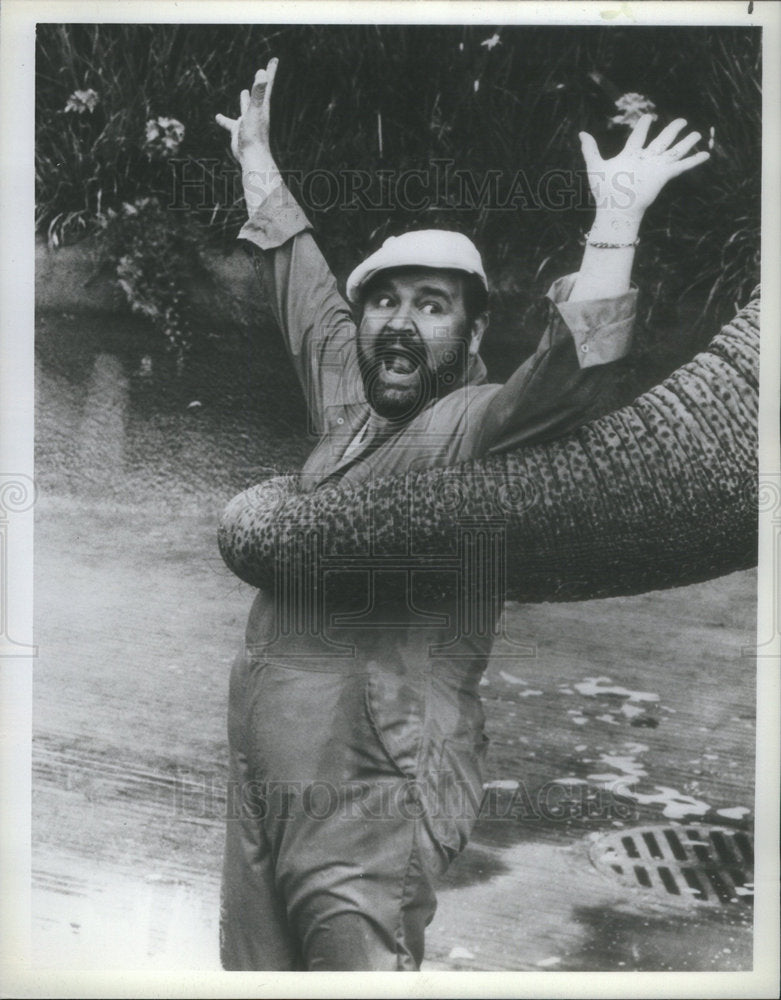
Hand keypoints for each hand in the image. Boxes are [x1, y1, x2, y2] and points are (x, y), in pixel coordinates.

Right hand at [216, 58, 277, 166]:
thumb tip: (262, 73)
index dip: (270, 71)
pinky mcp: (238, 131)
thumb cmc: (254, 134)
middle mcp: (256, 112)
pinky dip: (224, 120)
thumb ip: (258, 92)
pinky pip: (229, 123)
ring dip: (245, 99)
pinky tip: (217, 117)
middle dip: (261, 84)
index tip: (275, 59)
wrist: (251, 157)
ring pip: (245, 107)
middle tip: (263, 73)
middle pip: (259, 93)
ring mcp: (247, 121)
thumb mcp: (255, 110)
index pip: (266, 84)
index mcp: (262, 105)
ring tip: (243, 92)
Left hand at [579, 115, 709, 222]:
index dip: (643, 125)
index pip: (639, 136)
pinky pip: (682, 165)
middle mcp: (645, 160)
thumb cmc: (604, 191)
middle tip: (682, 120)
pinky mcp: (664, 175)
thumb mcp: (595, 166)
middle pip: (662, 140)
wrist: (616, 208)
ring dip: (686, 142)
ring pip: (674, 150)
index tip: (648, 117)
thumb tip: (581, 133)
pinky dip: (694, 160)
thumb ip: (590, 149)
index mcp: (630, 155)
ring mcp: (655, 167)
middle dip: (672, 130)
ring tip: (697, 133)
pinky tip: (706, 155)